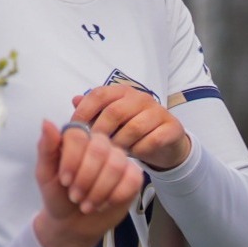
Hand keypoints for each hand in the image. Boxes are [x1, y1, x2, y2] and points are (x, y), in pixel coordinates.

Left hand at [31, 118, 145, 246]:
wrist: (72, 223)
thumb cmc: (58, 196)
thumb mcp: (45, 175)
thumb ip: (46, 148)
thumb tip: (47, 122)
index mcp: (77, 140)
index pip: (78, 135)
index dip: (72, 159)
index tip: (65, 181)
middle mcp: (100, 145)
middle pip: (99, 149)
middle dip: (85, 178)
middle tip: (75, 196)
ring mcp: (118, 159)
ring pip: (116, 165)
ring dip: (99, 190)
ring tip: (87, 204)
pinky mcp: (133, 176)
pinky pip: (132, 179)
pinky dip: (115, 196)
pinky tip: (103, 204)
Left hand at [69, 85, 191, 170]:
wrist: (165, 141)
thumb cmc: (132, 129)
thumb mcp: (111, 120)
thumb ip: (93, 111)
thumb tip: (75, 100)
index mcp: (123, 92)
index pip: (99, 94)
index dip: (84, 111)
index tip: (75, 129)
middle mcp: (142, 98)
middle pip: (115, 112)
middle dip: (101, 132)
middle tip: (95, 147)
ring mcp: (159, 112)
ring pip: (133, 128)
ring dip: (120, 144)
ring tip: (115, 152)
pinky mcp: (172, 128)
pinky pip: (152, 141)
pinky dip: (139, 150)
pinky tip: (134, 154)